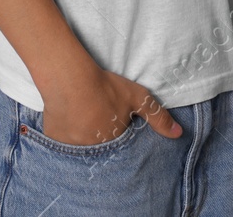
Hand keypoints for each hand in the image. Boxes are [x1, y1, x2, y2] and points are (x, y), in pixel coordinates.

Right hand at [39, 64, 183, 145]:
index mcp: (114, 145)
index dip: (116, 138)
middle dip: (99, 142)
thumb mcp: (137, 98)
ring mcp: (72, 150)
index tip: (112, 128)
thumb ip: (158, 116)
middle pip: (99, 152)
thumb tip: (179, 134)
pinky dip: (64, 139)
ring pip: (80, 150)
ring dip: (82, 141)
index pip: (118, 151)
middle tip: (95, 124)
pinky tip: (66, 124)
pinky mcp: (54, 143)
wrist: (70, 79)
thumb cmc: (105, 87)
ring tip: (81, 124)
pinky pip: (61, 146)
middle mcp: (94, 153)